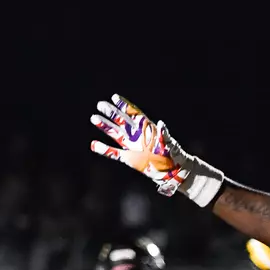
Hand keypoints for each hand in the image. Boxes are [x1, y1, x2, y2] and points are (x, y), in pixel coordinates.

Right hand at [88, 93, 225, 205]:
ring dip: (105, 126)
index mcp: (147, 129)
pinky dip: (104, 149)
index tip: (114, 97)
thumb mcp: (172, 144)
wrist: (174, 172)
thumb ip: (165, 135)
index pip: (134, 114)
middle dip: (111, 112)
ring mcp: (132, 146)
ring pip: (115, 133)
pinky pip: (114, 153)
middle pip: (121, 121)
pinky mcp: (129, 158)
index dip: (124, 105)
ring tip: (94, 118)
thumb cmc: (175, 156)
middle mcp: (138, 136)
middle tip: (100, 104)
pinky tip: (93, 145)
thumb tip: (161, 124)